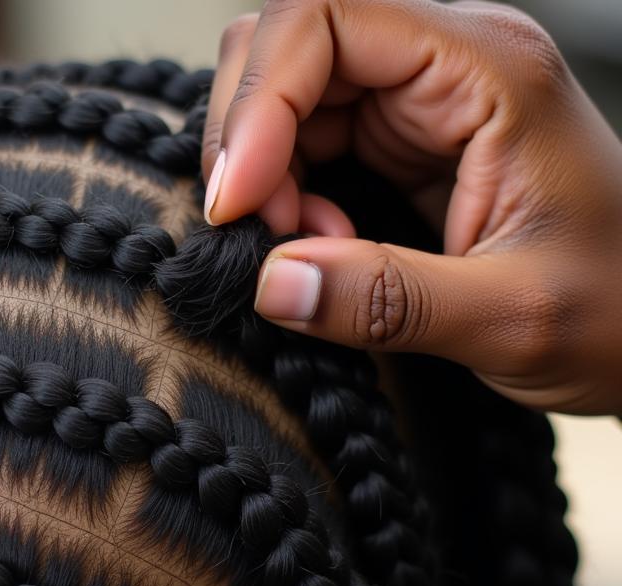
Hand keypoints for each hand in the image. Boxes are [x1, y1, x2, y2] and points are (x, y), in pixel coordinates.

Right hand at [203, 0, 621, 414]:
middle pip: (291, 45)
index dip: (260, 103)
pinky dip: (286, 197)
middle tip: (261, 233)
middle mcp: (447, 66)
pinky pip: (306, 145)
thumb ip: (389, 300)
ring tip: (305, 249)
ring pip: (288, 97)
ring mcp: (419, 102)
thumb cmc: (614, 310)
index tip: (238, 204)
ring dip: (267, 176)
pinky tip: (321, 246)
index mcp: (488, 69)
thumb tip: (271, 280)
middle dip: (251, 140)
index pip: (326, 18)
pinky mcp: (400, 145)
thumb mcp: (512, 319)